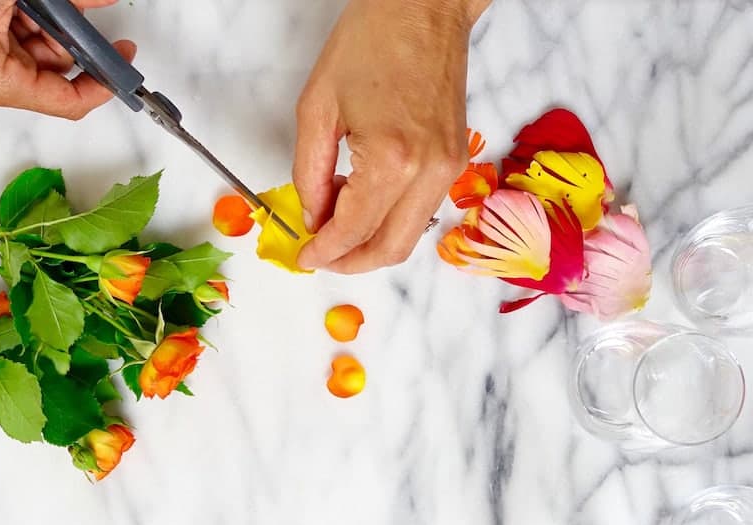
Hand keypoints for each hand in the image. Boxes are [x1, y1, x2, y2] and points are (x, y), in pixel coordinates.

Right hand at [0, 0, 135, 119]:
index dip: (102, 81)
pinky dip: (20, 14)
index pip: (69, 101)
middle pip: (52, 67)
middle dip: (68, 31)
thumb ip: (67, 1)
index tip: (124, 61)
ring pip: (31, 47)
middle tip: (71, 4)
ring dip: (43, 17)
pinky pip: (7, 37)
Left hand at [294, 0, 490, 272]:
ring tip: (337, 219)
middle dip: (351, 262)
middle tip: (321, 255)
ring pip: (410, 236)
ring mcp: (449, 169)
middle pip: (391, 249)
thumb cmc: (371, 41)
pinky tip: (364, 198)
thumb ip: (310, 173)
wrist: (424, 8)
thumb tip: (314, 217)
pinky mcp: (456, 161)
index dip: (324, 252)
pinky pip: (422, 210)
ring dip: (371, 242)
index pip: (354, 231)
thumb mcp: (318, 107)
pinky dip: (390, 219)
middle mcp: (429, 172)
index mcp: (392, 159)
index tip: (305, 256)